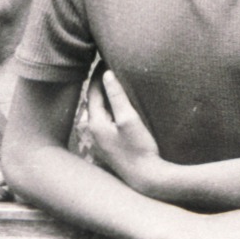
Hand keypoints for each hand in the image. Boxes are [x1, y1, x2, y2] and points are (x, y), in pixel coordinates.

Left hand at [86, 70, 167, 190]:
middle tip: (108, 65)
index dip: (98, 73)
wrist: (147, 180)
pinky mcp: (110, 146)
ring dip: (105, 96)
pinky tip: (120, 106)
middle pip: (94, 100)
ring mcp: (100, 140)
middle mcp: (93, 131)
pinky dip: (110, 108)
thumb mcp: (129, 119)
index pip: (92, 90)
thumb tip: (107, 75)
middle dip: (100, 83)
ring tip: (114, 81)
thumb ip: (117, 96)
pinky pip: (106, 120)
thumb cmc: (139, 149)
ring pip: (100, 111)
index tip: (106, 58)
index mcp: (95, 123)